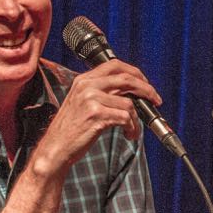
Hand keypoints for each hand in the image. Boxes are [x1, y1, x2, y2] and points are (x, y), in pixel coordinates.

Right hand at [33, 60, 161, 173]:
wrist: (56, 148)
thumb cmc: (72, 128)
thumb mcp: (83, 102)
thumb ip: (103, 92)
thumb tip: (133, 91)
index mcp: (84, 80)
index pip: (115, 65)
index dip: (135, 72)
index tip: (146, 84)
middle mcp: (87, 86)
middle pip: (127, 79)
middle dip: (147, 90)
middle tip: (156, 100)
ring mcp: (91, 99)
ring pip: (129, 103)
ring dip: (137, 119)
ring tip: (133, 130)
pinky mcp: (96, 115)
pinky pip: (126, 118)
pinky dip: (132, 128)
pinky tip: (129, 135)